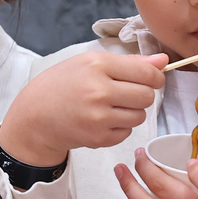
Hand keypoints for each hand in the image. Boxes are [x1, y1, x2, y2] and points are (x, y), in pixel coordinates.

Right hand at [0, 52, 166, 167]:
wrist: (34, 116)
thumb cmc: (60, 85)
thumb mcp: (88, 63)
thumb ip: (129, 62)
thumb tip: (163, 61)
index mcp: (97, 65)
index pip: (146, 72)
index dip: (155, 77)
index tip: (150, 79)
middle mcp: (98, 90)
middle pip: (147, 96)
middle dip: (142, 95)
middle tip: (125, 93)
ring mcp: (98, 117)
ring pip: (140, 116)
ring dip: (131, 112)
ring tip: (110, 107)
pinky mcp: (98, 138)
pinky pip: (127, 132)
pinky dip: (119, 127)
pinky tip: (101, 120)